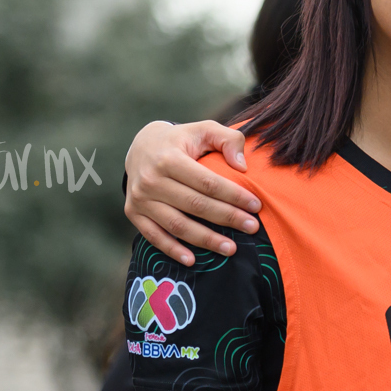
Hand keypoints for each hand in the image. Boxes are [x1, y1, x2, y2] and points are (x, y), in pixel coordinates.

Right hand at [125, 120, 260, 265]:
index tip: (256, 206)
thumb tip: (242, 167)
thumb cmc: (181, 141)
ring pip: (178, 225)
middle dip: (227, 218)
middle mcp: (151, 180)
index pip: (207, 182)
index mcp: (169, 158)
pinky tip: (193, 260)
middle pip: (196, 205)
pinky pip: (154, 236)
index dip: (234, 196)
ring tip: (231, 249)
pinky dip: (173, 250)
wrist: (141, 146)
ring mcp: (140, 199)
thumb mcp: (204, 129)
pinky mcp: (133, 213)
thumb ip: (228, 139)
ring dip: (206, 240)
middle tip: (252, 228)